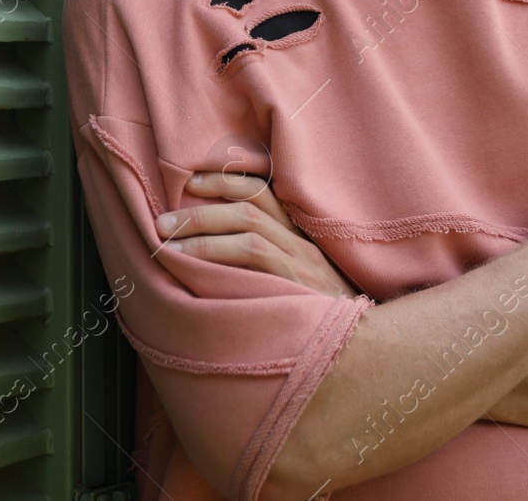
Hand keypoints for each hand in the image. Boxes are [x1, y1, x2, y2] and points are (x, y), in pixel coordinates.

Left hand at [155, 170, 361, 297]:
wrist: (365, 347)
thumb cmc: (322, 316)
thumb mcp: (299, 282)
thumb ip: (269, 262)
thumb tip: (212, 255)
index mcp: (301, 236)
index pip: (263, 192)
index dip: (225, 181)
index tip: (190, 181)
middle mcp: (303, 244)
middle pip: (251, 206)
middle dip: (202, 208)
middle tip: (162, 219)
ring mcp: (303, 264)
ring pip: (249, 230)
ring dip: (203, 231)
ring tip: (167, 243)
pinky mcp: (299, 287)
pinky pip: (256, 260)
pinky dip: (218, 257)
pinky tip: (190, 266)